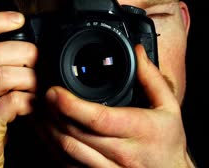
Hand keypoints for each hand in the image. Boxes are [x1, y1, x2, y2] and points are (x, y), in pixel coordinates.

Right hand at [0, 11, 37, 167]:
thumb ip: (0, 73)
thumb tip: (32, 53)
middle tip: (42, 61)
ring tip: (42, 85)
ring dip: (31, 77)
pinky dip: (30, 100)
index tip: (19, 18)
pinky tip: (36, 105)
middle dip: (25, 53)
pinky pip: (11, 102)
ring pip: (3, 75)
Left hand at [45, 44, 194, 167]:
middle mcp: (122, 152)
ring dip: (48, 130)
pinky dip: (53, 147)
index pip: (99, 119)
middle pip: (76, 134)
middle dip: (53, 113)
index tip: (54, 92)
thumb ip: (152, 78)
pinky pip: (68, 163)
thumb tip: (138, 52)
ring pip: (68, 150)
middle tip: (41, 94)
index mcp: (139, 130)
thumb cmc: (168, 142)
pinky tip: (46, 132)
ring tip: (39, 110)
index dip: (72, 106)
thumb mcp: (169, 107)